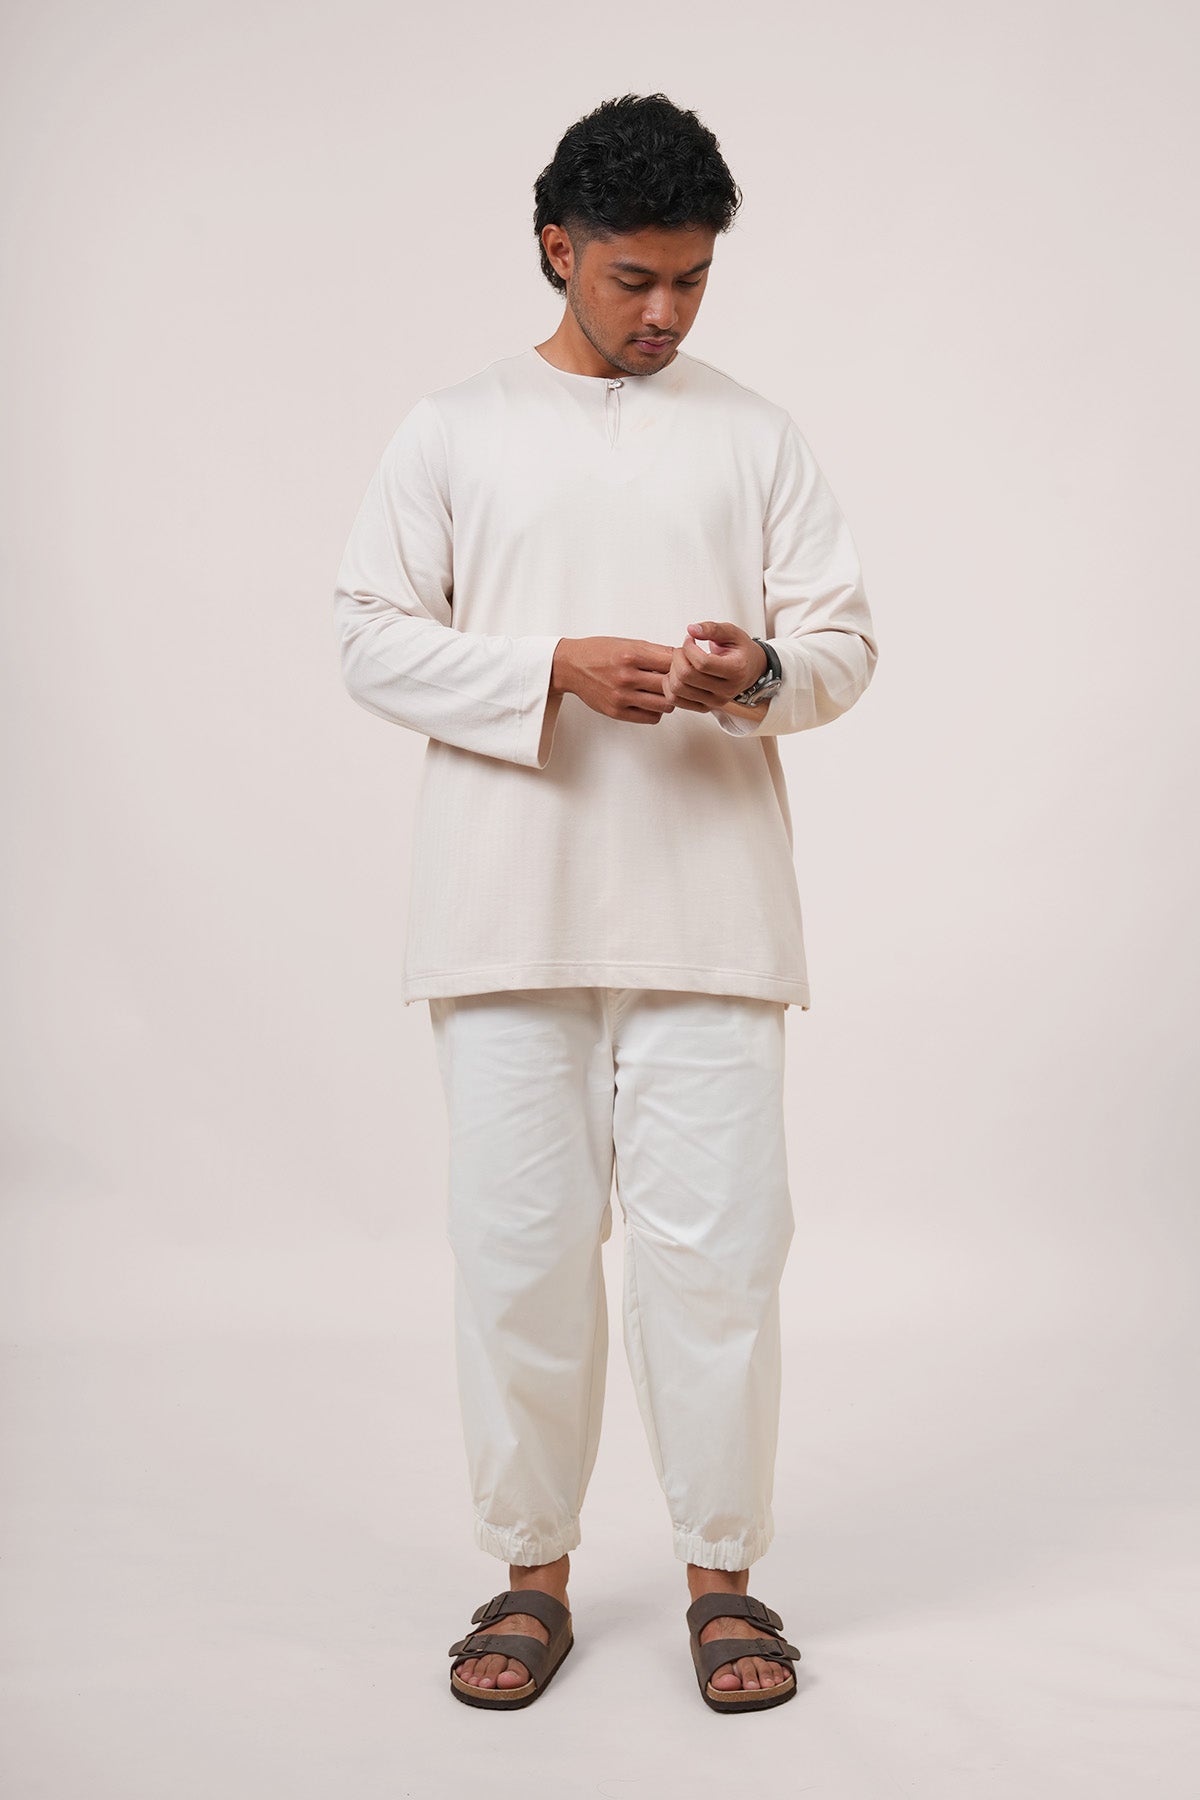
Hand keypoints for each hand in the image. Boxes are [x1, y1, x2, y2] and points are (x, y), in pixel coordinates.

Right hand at [552, 636, 676, 723]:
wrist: (571, 666)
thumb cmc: (600, 652)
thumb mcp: (628, 643)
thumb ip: (655, 652)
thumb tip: (683, 657)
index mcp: (631, 655)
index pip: (672, 662)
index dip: (682, 663)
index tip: (683, 664)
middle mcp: (626, 677)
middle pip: (671, 685)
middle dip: (679, 682)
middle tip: (678, 680)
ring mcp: (622, 697)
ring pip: (665, 705)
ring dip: (670, 699)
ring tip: (664, 691)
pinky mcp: (617, 712)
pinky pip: (651, 717)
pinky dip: (656, 710)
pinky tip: (651, 701)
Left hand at [663, 621, 767, 711]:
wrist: (750, 670)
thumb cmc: (741, 651)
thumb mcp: (732, 633)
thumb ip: (713, 628)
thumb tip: (691, 629)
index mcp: (736, 670)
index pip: (702, 663)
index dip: (689, 648)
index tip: (689, 639)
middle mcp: (726, 690)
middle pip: (687, 676)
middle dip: (678, 658)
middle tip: (683, 650)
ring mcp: (715, 702)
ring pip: (678, 690)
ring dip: (672, 672)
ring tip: (681, 662)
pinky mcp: (705, 707)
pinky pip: (676, 701)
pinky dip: (669, 687)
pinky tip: (677, 674)